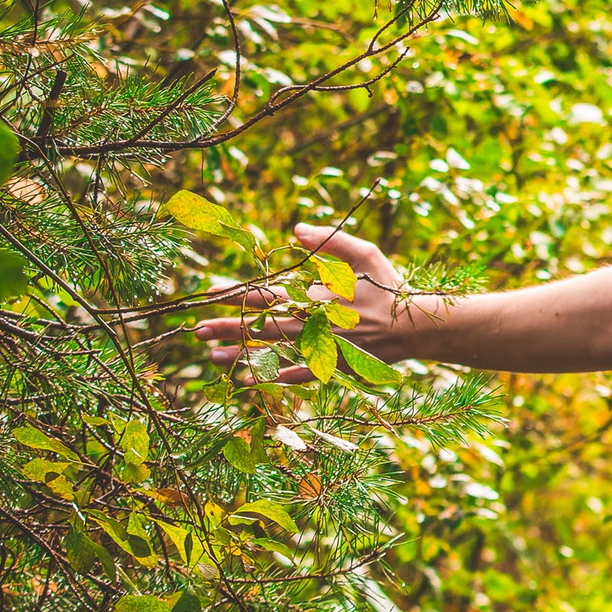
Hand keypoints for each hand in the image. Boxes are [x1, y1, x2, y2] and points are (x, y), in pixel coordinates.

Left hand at [192, 225, 423, 383]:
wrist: (415, 327)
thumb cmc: (389, 288)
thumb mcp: (365, 254)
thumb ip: (330, 240)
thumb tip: (295, 230)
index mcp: (316, 296)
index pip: (267, 295)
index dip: (235, 295)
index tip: (208, 294)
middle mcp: (313, 324)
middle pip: (261, 326)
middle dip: (226, 327)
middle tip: (196, 330)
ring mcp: (321, 348)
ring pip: (272, 353)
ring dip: (240, 355)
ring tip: (212, 358)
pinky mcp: (330, 366)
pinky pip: (295, 374)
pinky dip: (271, 378)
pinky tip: (248, 381)